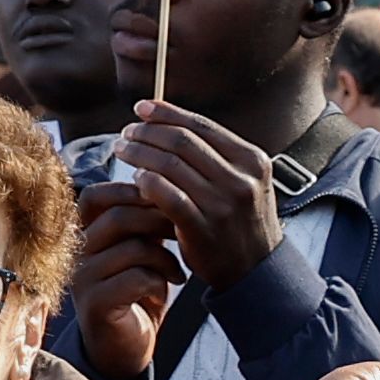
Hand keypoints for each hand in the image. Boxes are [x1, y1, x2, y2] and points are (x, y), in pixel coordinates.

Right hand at [61, 184, 185, 379]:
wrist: (124, 347)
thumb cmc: (135, 293)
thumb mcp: (139, 250)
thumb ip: (143, 223)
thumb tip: (164, 186)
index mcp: (83, 235)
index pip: (95, 196)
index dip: (130, 191)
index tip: (163, 199)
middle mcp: (76, 254)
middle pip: (119, 217)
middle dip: (159, 221)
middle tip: (182, 232)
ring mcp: (83, 279)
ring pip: (132, 247)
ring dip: (164, 257)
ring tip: (176, 270)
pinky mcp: (95, 304)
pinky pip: (135, 278)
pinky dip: (159, 282)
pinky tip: (166, 289)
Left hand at [107, 100, 287, 288]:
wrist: (256, 272)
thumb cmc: (242, 224)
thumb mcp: (245, 183)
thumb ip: (218, 157)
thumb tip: (173, 126)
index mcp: (251, 159)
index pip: (202, 126)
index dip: (168, 113)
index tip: (143, 108)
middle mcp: (240, 178)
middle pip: (183, 141)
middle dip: (149, 132)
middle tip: (127, 132)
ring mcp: (223, 204)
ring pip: (171, 165)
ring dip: (140, 153)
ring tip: (123, 150)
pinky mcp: (203, 228)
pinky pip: (167, 196)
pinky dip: (147, 183)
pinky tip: (135, 180)